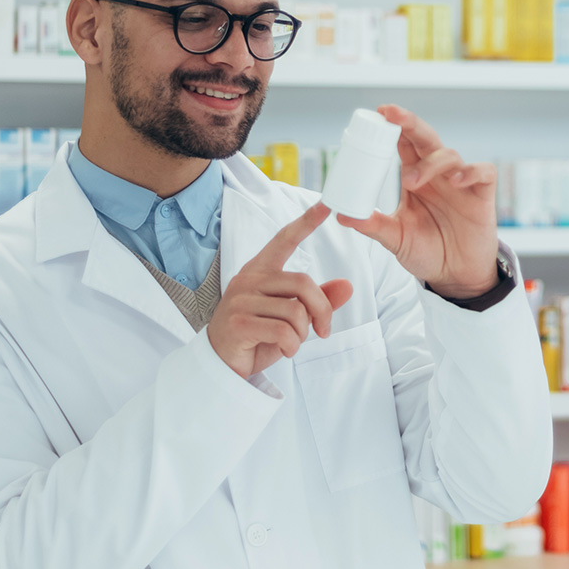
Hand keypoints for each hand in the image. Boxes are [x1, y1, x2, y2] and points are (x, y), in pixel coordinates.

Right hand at [208, 202, 353, 377]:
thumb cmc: (258, 336)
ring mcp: (241, 300)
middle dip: (322, 310)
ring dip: (303, 334)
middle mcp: (248, 279)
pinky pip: (283, 331)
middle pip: (304, 284)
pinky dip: (292, 346)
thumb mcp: (291, 317)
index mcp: (260, 270)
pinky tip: (285, 350)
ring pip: (296, 311)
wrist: (221, 364)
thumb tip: (347, 285)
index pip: (284, 240)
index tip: (325, 204)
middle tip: (323, 330)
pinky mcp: (239, 323)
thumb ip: (316, 300)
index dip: (306, 222)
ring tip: (292, 342)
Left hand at [335, 105, 498, 299]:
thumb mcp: (395, 238)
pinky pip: (484, 172)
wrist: (456, 276)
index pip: (404, 144)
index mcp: (414, 177)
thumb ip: (372, 225)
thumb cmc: (427, 251)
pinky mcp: (482, 195)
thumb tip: (341, 215)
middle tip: (391, 116)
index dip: (394, 126)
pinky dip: (472, 171)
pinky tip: (458, 180)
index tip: (378, 114)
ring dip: (430, 163)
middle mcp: (437, 175)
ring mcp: (461, 183)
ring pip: (449, 155)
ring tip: (411, 182)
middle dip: (409, 123)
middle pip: (425, 138)